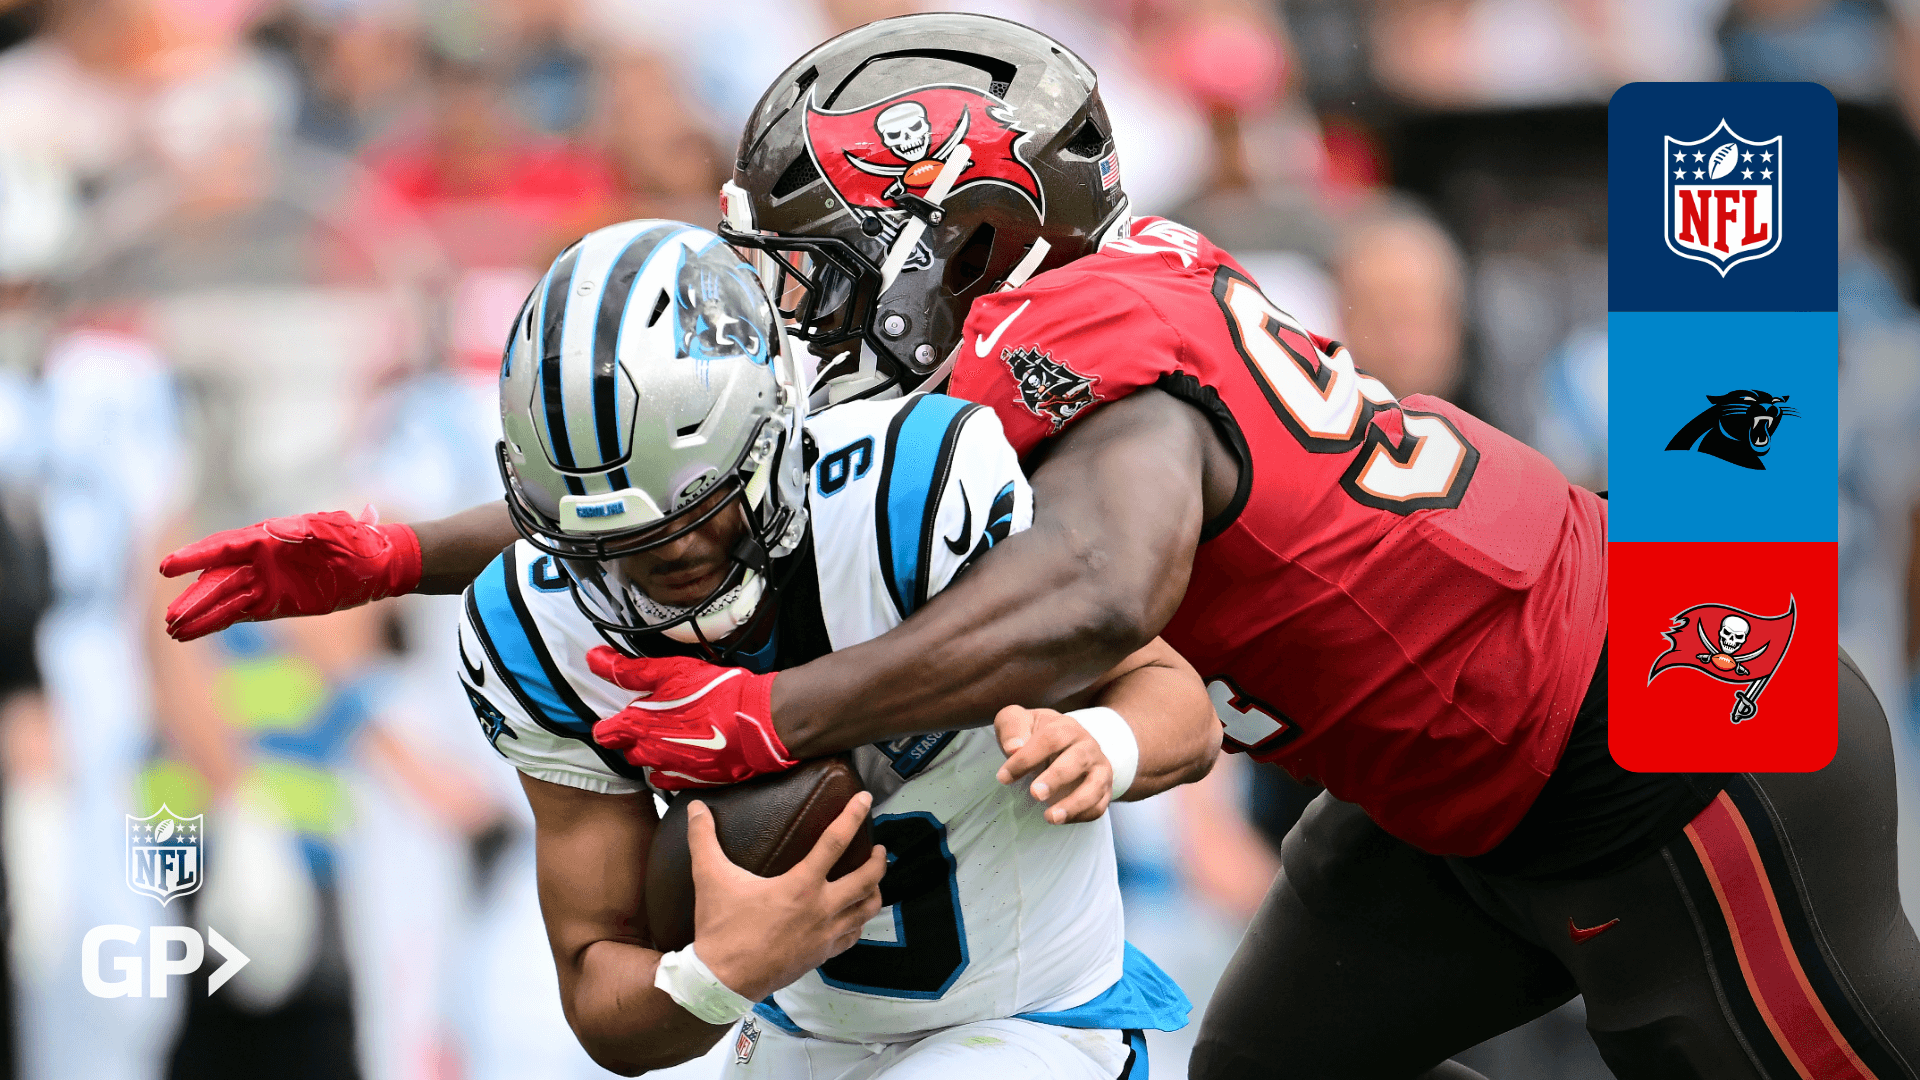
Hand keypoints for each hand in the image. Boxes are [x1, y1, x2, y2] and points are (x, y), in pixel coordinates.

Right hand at [159, 508, 421, 640]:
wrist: (378, 563)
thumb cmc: (354, 540)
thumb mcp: (332, 530)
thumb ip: (302, 530)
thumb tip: (275, 529)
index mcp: (266, 537)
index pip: (222, 548)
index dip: (194, 557)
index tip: (167, 567)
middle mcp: (259, 560)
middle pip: (217, 580)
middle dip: (193, 598)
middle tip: (170, 617)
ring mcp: (265, 583)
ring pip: (223, 600)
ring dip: (199, 615)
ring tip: (173, 631)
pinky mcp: (274, 604)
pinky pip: (238, 614)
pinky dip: (215, 623)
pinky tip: (192, 633)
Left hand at [588, 649, 795, 788]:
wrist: (760, 722)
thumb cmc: (717, 693)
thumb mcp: (671, 671)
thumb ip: (629, 669)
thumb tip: (593, 658)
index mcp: (640, 726)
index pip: (605, 734)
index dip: (607, 725)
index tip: (614, 718)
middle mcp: (651, 753)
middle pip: (628, 751)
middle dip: (633, 738)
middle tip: (650, 721)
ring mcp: (673, 770)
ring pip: (650, 765)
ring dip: (654, 753)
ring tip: (671, 736)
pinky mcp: (695, 781)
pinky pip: (672, 779)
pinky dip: (673, 768)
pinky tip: (686, 752)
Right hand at [688, 792, 885, 1001]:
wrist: (723, 981)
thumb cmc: (721, 929)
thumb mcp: (710, 878)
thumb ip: (704, 839)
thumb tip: (695, 808)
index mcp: (800, 886)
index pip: (835, 842)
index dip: (853, 816)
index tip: (865, 799)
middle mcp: (821, 909)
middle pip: (867, 878)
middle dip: (879, 860)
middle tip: (879, 847)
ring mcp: (825, 935)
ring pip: (867, 909)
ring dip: (875, 890)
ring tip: (874, 878)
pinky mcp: (822, 955)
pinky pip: (853, 935)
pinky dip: (860, 920)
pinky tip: (855, 914)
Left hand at [995, 705, 1114, 823]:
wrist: (1063, 744)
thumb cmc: (1034, 734)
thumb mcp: (1017, 722)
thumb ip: (1011, 728)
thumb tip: (1013, 747)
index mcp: (1066, 727)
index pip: (1051, 738)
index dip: (1027, 758)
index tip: (1004, 777)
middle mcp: (1087, 746)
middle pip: (1077, 760)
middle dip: (1056, 778)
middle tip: (1034, 794)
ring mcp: (1099, 768)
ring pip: (1095, 785)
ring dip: (1075, 803)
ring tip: (1051, 818)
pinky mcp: (1103, 790)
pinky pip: (1099, 805)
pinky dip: (1083, 815)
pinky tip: (1060, 820)